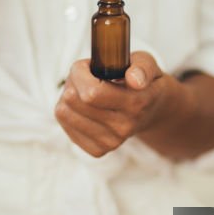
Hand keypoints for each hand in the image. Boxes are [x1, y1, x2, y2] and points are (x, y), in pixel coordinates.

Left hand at [55, 52, 179, 157]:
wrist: (149, 111)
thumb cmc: (141, 81)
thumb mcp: (146, 64)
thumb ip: (142, 67)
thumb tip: (134, 80)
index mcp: (136, 103)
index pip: (92, 93)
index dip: (80, 74)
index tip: (86, 65)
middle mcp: (124, 127)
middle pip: (74, 101)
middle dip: (72, 82)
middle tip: (85, 77)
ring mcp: (111, 142)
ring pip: (64, 113)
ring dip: (67, 96)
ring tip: (84, 91)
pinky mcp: (98, 150)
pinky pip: (64, 126)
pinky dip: (68, 112)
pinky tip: (83, 107)